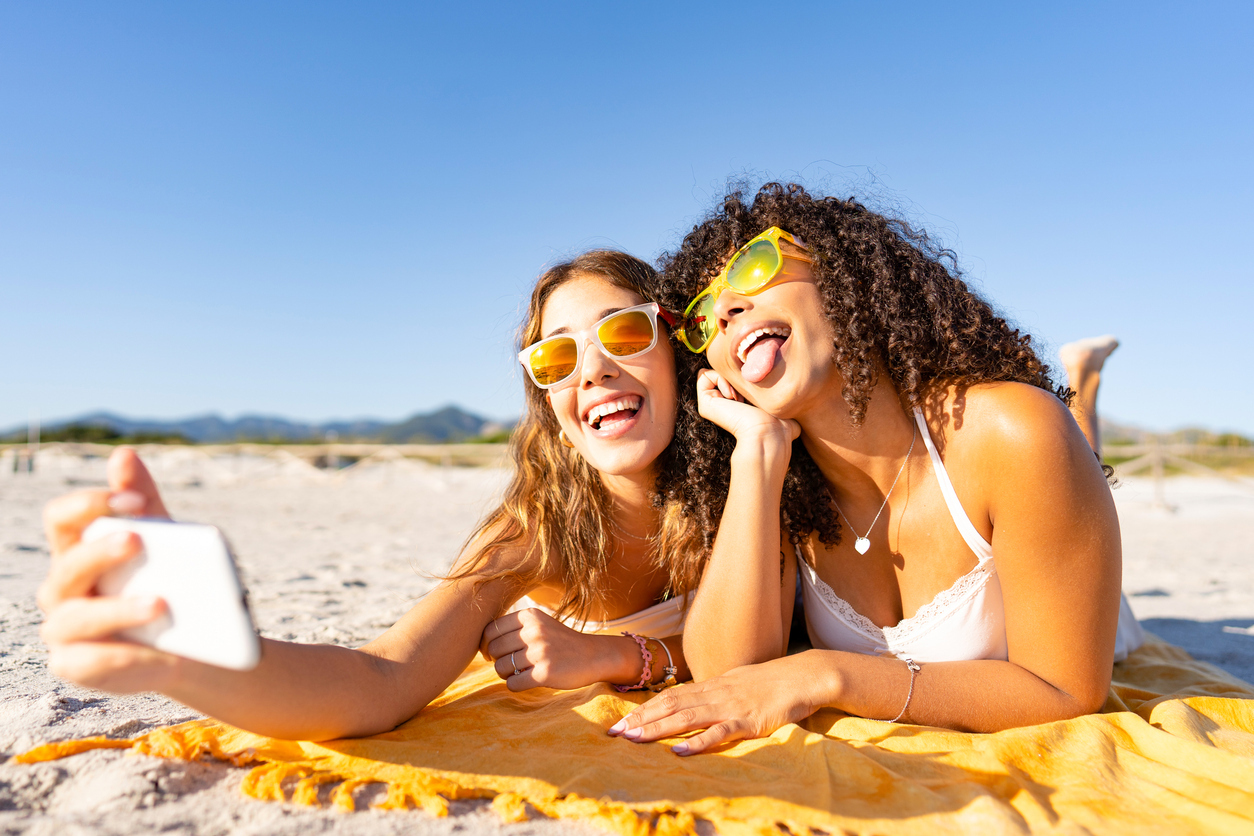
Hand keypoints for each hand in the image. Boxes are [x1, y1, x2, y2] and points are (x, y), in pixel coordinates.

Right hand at [38, 447, 180, 692]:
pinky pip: (89, 661)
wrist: (193, 643)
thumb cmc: (170, 582)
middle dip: (101, 551)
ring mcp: (63, 629)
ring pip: (77, 617)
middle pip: (68, 564)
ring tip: (161, 604)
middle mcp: (61, 587)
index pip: (61, 518)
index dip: (90, 504)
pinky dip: (123, 655)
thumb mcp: (164, 540)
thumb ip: (144, 500)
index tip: (135, 500)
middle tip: (139, 539)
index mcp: (77, 549)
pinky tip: (157, 651)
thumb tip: (124, 454)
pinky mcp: (75, 665)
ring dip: (118, 609)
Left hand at [481, 608, 634, 691]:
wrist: (593, 655)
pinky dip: (515, 685)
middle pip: (494, 650)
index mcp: (529, 616)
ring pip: (500, 668)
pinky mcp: (545, 673)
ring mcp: (540, 652)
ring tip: (520, 672)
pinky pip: (513, 684)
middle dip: (497, 661)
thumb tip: (481, 644)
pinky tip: (526, 681)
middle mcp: (534, 631)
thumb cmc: (560, 641)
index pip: (490, 630)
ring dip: (506, 674)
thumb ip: (513, 627)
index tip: (492, 653)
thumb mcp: (539, 623)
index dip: (486, 645)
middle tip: (510, 665)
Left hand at [607, 654, 820, 754]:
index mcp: (712, 685)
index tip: (621, 720)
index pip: (670, 696)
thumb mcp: (737, 683)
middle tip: (615, 732)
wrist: (804, 676)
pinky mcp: (749, 721)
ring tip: (634, 739)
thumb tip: (695, 701)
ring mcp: (731, 706)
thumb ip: (715, 693)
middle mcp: (716, 693)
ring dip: (657, 729)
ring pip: (687, 717)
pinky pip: (719, 733)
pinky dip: (697, 742)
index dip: (644, 708)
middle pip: (670, 705)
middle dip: (640, 719)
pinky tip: (679, 751)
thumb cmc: (773, 682)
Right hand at [696, 369, 798, 446]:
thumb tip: (796, 423)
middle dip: (736, 375)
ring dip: (728, 378)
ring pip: (713, 370)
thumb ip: (782, 407)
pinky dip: (719, 378)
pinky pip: (704, 375)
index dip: (747, 374)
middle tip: (747, 395)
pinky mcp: (705, 403)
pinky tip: (732, 396)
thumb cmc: (779, 424)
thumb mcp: (781, 407)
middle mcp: (722, 403)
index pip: (736, 375)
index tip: (757, 392)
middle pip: (724, 370)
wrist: (768, 433)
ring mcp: (712, 403)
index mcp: (736, 404)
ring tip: (739, 397)